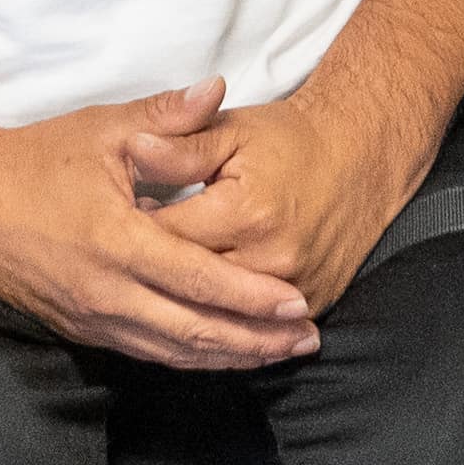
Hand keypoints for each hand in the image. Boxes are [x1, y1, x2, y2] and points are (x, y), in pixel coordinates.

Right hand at [0, 84, 316, 369]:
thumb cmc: (36, 162)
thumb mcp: (102, 130)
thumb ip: (166, 117)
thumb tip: (218, 90)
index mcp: (116, 241)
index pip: (198, 280)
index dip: (250, 297)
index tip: (297, 303)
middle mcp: (106, 292)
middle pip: (194, 330)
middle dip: (256, 339)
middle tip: (307, 339)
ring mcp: (92, 318)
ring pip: (173, 352)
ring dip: (230, 356)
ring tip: (280, 353)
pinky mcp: (83, 330)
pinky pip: (148, 353)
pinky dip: (192, 358)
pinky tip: (224, 354)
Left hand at [130, 81, 429, 315]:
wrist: (360, 155)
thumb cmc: (290, 140)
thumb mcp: (232, 131)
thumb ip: (181, 144)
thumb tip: (135, 146)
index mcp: (245, 212)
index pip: (167, 240)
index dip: (129, 235)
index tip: (103, 230)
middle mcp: (271, 258)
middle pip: (190, 288)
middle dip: (149, 282)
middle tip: (112, 275)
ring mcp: (294, 288)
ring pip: (222, 318)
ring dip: (182, 315)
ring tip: (147, 302)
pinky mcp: (313, 302)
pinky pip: (256, 331)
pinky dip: (222, 333)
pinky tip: (194, 328)